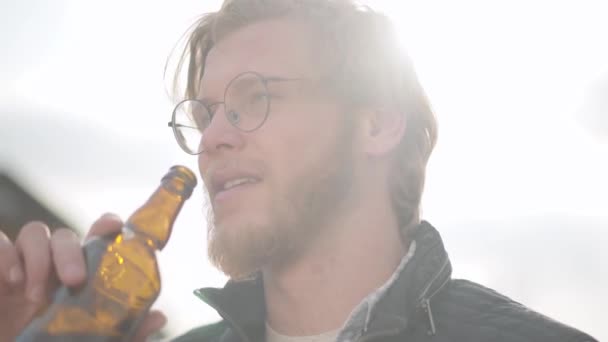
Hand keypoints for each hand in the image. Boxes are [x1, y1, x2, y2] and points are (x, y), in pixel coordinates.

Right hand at [0, 213, 166, 340]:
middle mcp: (51, 267)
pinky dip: (6, 256)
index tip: (114, 227)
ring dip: (39, 258)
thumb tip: (158, 318)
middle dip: (70, 251)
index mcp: (78, 276)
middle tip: (74, 281)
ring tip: (35, 296)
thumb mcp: (94, 341)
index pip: (95, 238)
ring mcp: (22, 268)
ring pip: (34, 233)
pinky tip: (12, 283)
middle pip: (64, 235)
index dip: (106, 226)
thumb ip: (125, 331)